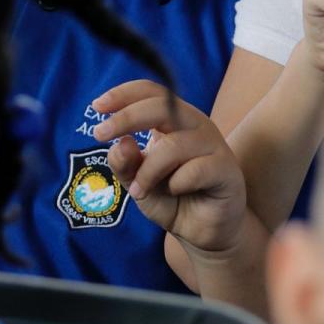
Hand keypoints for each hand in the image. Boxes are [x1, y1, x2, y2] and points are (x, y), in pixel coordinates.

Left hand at [91, 80, 245, 255]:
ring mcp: (214, 144)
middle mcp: (196, 124)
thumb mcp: (139, 181)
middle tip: (99, 134)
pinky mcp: (226, 169)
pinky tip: (176, 192)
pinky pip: (196, 170)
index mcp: (176, 119)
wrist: (204, 231)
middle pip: (163, 105)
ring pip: (174, 145)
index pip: (152, 92)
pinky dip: (176, 183)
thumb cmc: (173, 198)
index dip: (124, 94)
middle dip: (127, 117)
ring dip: (148, 170)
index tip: (97, 106)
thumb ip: (126, 164)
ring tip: (138, 191)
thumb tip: (120, 142)